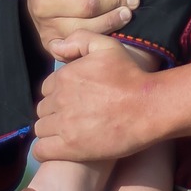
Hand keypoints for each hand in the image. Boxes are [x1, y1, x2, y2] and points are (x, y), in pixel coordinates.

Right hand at [26, 0, 139, 61]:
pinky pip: (79, 44)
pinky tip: (113, 31)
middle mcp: (44, 6)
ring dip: (112, 21)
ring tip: (127, 13)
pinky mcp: (52, 44)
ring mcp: (47, 27)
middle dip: (115, 2)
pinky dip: (98, 38)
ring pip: (86, 28)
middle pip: (88, 8)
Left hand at [33, 45, 159, 163]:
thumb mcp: (108, 47)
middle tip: (75, 118)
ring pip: (41, 129)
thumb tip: (55, 47)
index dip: (59, 94)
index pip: (47, 89)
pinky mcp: (70, 147)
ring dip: (52, 131)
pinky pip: (41, 150)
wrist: (149, 106)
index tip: (75, 101)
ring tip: (71, 133)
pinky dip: (46, 149)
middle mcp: (60, 99)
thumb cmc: (131, 76)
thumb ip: (79, 40)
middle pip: (43, 109)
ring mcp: (64, 124)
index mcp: (65, 76)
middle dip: (55, 112)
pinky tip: (59, 148)